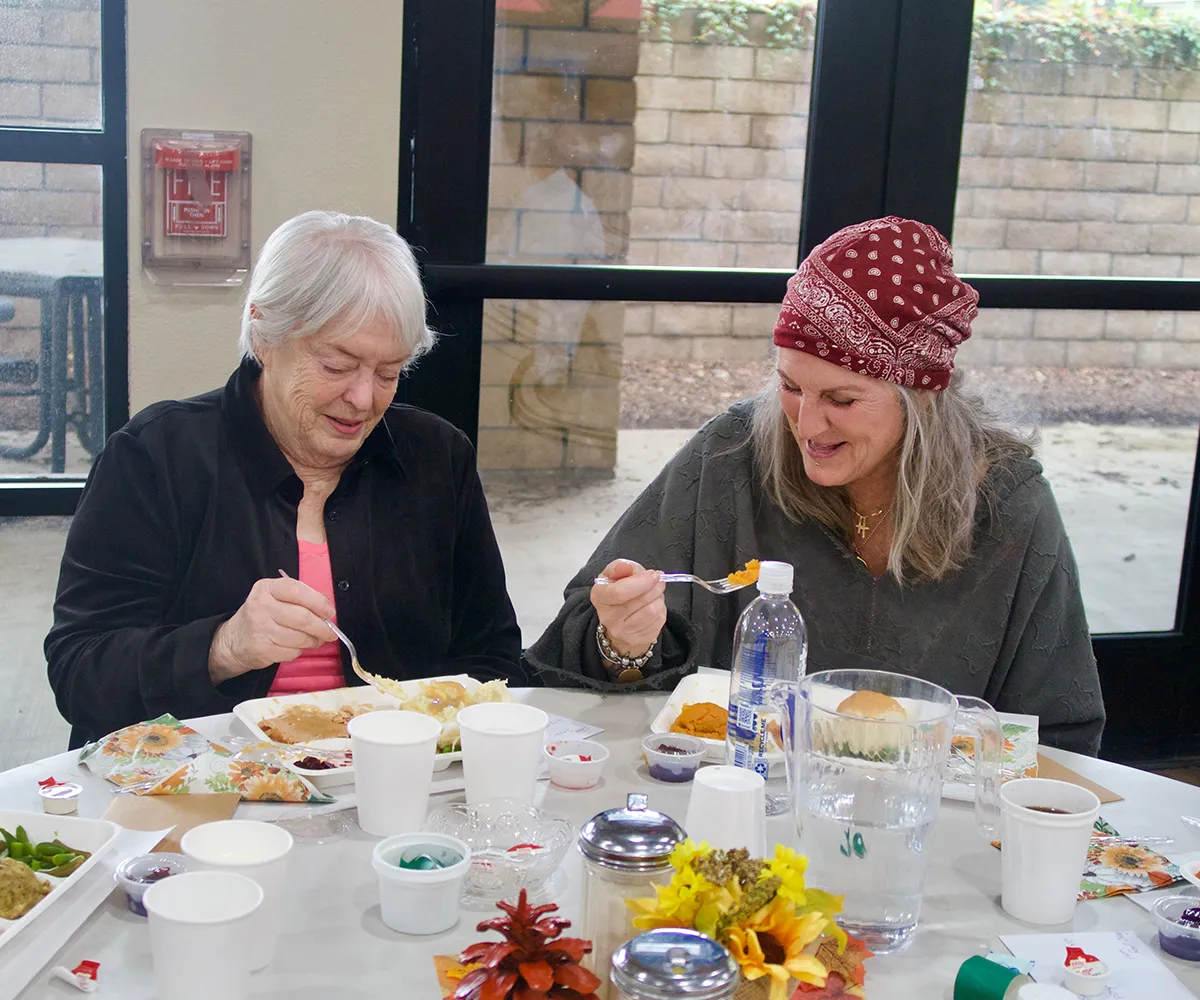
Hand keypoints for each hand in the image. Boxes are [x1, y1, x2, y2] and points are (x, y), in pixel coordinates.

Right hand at [208, 577, 336, 683]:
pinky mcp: (262, 649)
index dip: (318, 602)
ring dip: (313, 641)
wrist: (233, 640)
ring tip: (315, 640)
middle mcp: (261, 606)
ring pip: (300, 637)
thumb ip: (302, 597)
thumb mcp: (277, 598)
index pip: (297, 590)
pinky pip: (292, 652)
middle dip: (322, 627)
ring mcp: (260, 628)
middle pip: (302, 617)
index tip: (330, 612)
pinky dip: (299, 651)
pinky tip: (295, 646)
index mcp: (267, 588)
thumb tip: (327, 604)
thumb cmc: (262, 616)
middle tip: (330, 632)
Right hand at [590, 559, 665, 658]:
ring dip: (659, 598)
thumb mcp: (614, 574)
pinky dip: (661, 609)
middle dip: (655, 587)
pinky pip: (659, 620)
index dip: (641, 582)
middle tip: (658, 580)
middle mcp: (609, 618)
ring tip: (655, 593)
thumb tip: (627, 568)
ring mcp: (624, 632)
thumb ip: (620, 567)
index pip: (620, 592)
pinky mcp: (639, 640)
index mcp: (599, 597)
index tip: (654, 574)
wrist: (620, 619)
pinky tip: (654, 605)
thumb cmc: (618, 591)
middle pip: (641, 601)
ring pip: (653, 610)